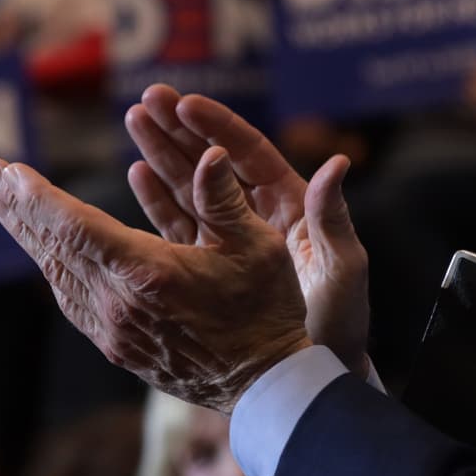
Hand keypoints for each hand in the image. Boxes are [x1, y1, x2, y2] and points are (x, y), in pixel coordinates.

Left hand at [0, 151, 312, 413]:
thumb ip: (224, 199)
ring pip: (57, 276)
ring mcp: (114, 330)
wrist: (263, 387)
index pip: (74, 227)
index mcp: (147, 273)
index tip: (8, 170)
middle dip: (18, 207)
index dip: (37, 197)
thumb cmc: (266, 311)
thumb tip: (211, 153)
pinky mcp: (117, 347)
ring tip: (7, 205)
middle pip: (53, 249)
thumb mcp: (258, 247)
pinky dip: (54, 268)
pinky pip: (72, 300)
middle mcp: (119, 304)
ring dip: (30, 237)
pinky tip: (47, 252)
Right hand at [124, 85, 370, 376]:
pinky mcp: (210, 266)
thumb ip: (334, 218)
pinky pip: (180, 226)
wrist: (314, 377)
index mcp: (292, 206)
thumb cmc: (339, 323)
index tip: (186, 103)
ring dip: (163, 155)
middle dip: (181, 129)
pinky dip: (158, 200)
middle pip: (214, 161)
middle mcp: (259, 216)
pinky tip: (136, 174)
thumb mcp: (342, 269)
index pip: (251, 154)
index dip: (218, 126)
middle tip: (148, 98)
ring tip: (133, 121)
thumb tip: (339, 163)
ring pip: (192, 187)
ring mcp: (231, 240)